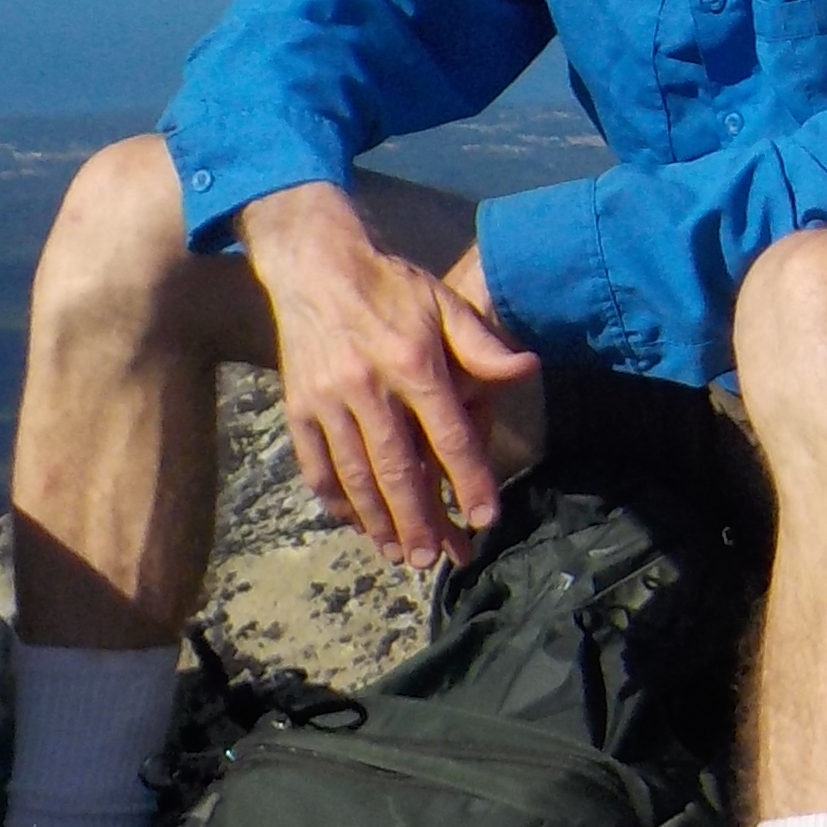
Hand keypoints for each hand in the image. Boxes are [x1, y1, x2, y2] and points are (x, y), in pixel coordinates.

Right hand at [238, 184, 542, 566]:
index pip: (448, 436)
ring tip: (403, 554)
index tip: (485, 518)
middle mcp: (368, 388)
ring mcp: (327, 402)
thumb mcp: (444, 303)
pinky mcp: (297, 410)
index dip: (469, 481)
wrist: (315, 266)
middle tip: (437, 560)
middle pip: (398, 470)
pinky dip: (338, 502)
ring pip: (356, 477)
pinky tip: (357, 524)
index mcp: (413, 363)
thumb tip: (528, 369)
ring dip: (380, 523)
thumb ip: (483, 345)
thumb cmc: (391, 287)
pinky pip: (317, 468)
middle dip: (420, 521)